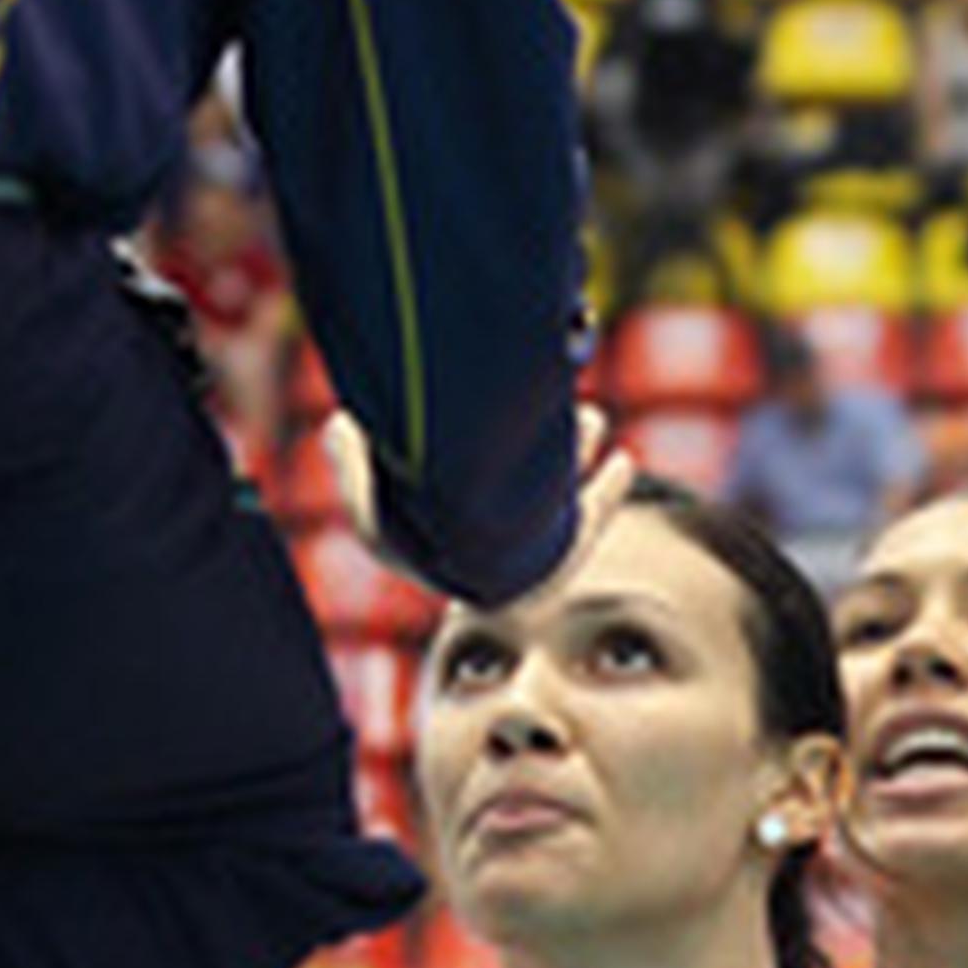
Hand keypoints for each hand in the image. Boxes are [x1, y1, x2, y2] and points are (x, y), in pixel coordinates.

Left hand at [322, 405, 632, 598]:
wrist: (472, 556)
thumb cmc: (414, 523)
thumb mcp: (364, 486)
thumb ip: (352, 454)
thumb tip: (342, 421)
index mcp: (437, 545)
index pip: (454, 500)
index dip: (465, 457)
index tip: (478, 413)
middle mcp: (485, 556)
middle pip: (515, 495)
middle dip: (532, 448)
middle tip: (543, 408)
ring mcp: (527, 559)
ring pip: (558, 501)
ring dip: (574, 457)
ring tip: (594, 419)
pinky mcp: (565, 557)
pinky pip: (594, 518)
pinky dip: (609, 492)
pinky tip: (624, 465)